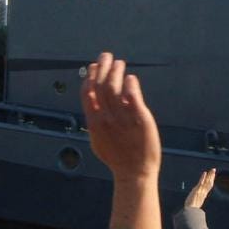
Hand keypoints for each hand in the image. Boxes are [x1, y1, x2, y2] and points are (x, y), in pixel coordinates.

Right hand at [83, 53, 160, 182]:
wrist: (134, 172)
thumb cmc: (117, 157)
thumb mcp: (98, 139)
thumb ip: (94, 120)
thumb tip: (92, 101)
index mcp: (94, 122)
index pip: (88, 92)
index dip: (90, 76)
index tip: (94, 65)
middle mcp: (106, 118)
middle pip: (100, 85)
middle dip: (102, 67)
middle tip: (106, 56)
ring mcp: (122, 118)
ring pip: (115, 87)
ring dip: (116, 71)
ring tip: (120, 63)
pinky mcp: (140, 119)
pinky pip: (132, 96)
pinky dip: (130, 84)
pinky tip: (131, 78)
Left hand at [185, 169, 215, 209]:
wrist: (190, 212)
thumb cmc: (192, 209)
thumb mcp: (195, 203)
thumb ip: (197, 201)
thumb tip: (198, 203)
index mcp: (203, 195)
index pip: (208, 186)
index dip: (211, 181)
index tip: (212, 176)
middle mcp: (203, 192)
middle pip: (209, 183)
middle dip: (212, 176)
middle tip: (214, 170)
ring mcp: (200, 191)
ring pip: (207, 182)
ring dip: (210, 175)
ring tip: (212, 170)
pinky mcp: (197, 190)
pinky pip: (201, 182)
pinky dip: (203, 177)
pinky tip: (205, 173)